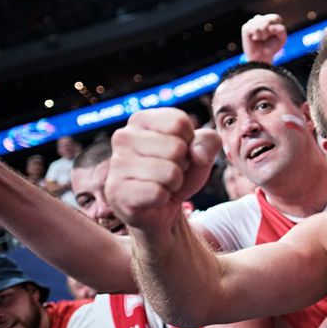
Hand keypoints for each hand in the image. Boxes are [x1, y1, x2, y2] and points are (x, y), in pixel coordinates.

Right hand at [106, 109, 220, 235]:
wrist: (162, 207)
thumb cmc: (178, 172)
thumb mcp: (201, 152)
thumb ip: (209, 141)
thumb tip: (196, 155)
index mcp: (141, 119)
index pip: (180, 122)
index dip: (190, 142)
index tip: (179, 152)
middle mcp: (123, 137)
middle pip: (176, 148)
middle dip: (182, 164)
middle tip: (170, 170)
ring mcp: (117, 164)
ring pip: (170, 172)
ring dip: (174, 182)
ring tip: (162, 183)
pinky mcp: (117, 191)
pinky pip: (158, 193)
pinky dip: (163, 198)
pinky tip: (153, 197)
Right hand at [241, 14, 286, 62]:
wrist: (262, 57)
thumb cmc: (272, 46)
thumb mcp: (282, 38)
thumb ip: (281, 30)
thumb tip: (269, 27)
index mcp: (271, 19)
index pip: (276, 18)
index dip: (276, 28)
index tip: (274, 35)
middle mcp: (262, 18)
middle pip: (267, 20)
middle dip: (268, 32)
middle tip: (266, 38)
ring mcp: (253, 22)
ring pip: (259, 23)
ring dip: (262, 34)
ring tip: (260, 39)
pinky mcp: (246, 27)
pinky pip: (253, 28)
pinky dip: (256, 35)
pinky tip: (255, 38)